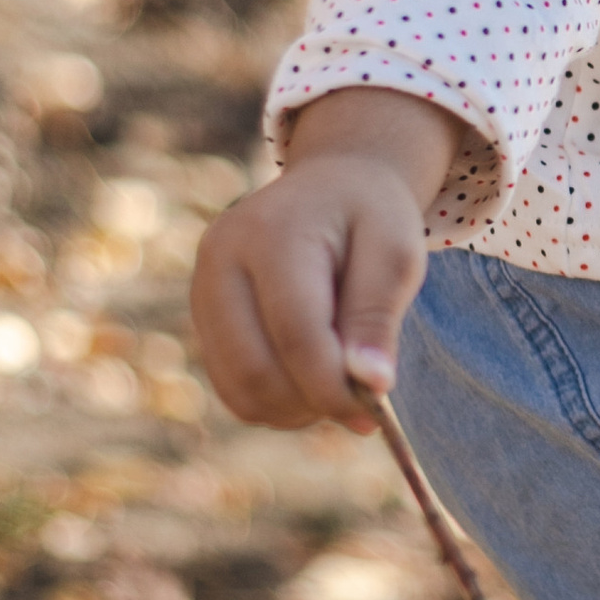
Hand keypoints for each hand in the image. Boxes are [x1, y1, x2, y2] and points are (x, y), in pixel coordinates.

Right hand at [191, 90, 459, 429]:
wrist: (332, 184)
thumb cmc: (372, 216)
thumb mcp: (397, 252)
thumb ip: (379, 316)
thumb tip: (371, 385)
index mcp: (271, 234)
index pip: (295, 334)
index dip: (332, 387)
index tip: (373, 415)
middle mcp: (221, 260)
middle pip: (254, 369)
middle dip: (311, 403)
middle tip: (359, 406)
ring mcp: (202, 288)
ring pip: (238, 388)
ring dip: (293, 409)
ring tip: (337, 387)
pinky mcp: (202, 315)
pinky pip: (231, 385)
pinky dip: (274, 401)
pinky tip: (311, 380)